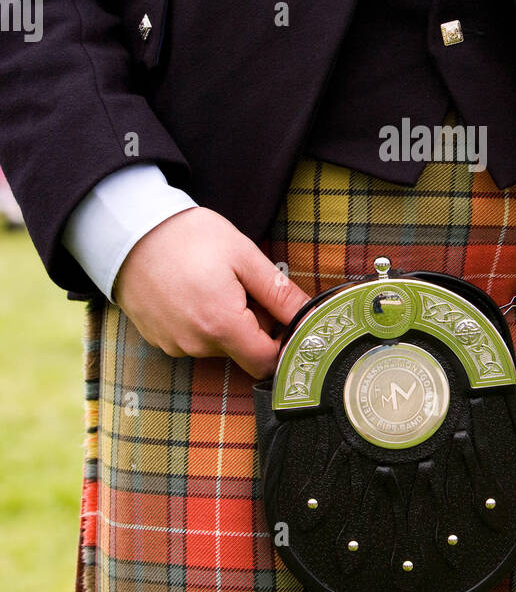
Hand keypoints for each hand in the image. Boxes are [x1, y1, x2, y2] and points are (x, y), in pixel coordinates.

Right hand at [113, 207, 309, 377]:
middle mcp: (196, 345)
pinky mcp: (157, 338)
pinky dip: (201, 321)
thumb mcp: (243, 256)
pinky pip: (192, 340)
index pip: (266, 362)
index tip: (282, 318)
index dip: (282, 344)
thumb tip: (310, 317)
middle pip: (242, 352)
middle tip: (244, 287)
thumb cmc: (189, 237)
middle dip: (253, 326)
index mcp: (222, 326)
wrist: (129, 229)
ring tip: (214, 283)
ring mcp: (173, 344)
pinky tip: (194, 291)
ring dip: (226, 322)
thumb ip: (279, 293)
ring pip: (217, 346)